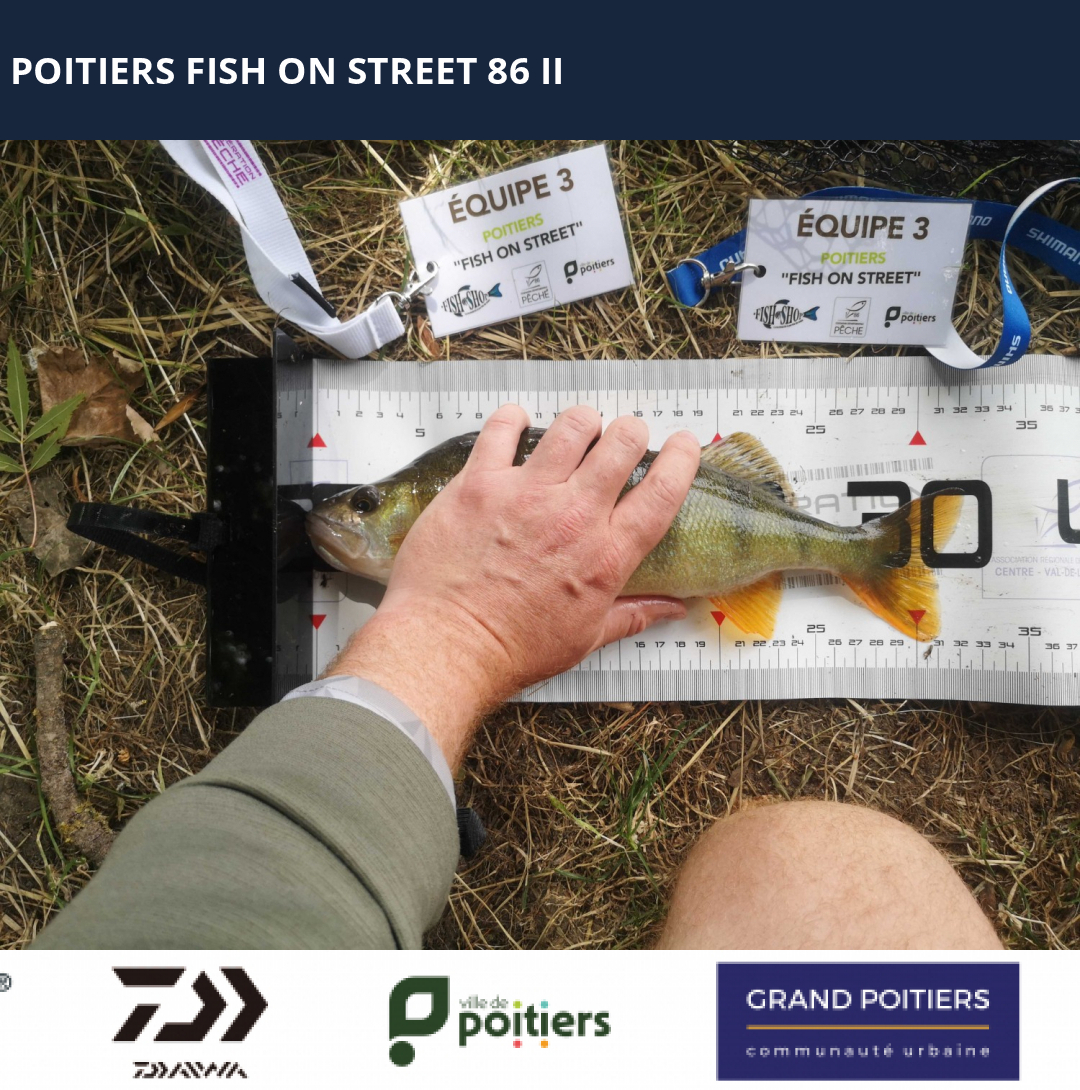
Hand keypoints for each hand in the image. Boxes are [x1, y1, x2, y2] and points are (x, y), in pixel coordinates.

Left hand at [326, 404, 700, 767]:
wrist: (446, 647)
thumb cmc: (513, 650)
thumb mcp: (585, 638)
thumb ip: (633, 615)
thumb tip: (672, 609)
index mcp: (606, 554)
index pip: (662, 492)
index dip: (681, 459)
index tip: (684, 443)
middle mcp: (573, 515)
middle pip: (622, 443)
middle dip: (630, 431)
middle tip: (622, 437)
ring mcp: (526, 493)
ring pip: (572, 425)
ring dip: (582, 421)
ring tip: (577, 429)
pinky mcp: (479, 483)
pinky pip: (503, 428)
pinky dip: (513, 419)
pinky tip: (516, 425)